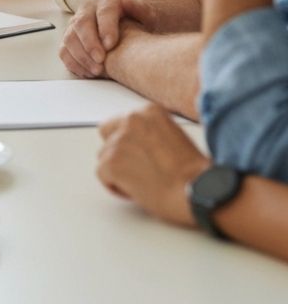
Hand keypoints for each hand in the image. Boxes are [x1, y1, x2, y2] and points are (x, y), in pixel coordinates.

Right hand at [60, 0, 157, 77]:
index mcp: (107, 3)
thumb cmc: (140, 26)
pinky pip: (64, 51)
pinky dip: (74, 63)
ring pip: (70, 38)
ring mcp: (76, 26)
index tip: (110, 45)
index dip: (105, 27)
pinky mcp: (70, 41)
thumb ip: (139, 8)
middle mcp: (88, 11)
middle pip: (82, 24)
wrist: (131, 34)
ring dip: (81, 56)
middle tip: (100, 60)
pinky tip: (88, 72)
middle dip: (89, 44)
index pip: (103, 11)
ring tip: (97, 70)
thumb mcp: (147, 16)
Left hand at [96, 105, 208, 226]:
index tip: (141, 155)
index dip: (130, 141)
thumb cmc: (195, 174)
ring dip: (119, 170)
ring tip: (143, 183)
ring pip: (104, 156)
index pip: (122, 121)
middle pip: (107, 134)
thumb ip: (152, 133)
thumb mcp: (174, 137)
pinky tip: (136, 192)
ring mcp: (120, 140)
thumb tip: (138, 144)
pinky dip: (115, 186)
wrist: (201, 192)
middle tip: (136, 169)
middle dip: (117, 150)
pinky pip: (102, 174)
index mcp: (149, 111)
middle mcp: (132, 119)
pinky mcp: (112, 162)